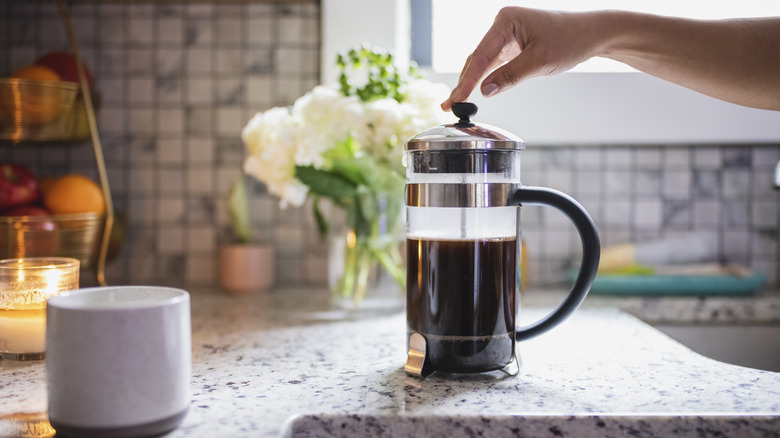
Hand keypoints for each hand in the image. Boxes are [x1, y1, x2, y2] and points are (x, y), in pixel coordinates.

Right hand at [442, 7, 603, 110]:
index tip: (456, 99)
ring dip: (470, 82)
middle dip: (463, 83)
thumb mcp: (539, 61)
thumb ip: (510, 76)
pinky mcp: (512, 44)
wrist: (592, 33)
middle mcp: (502, 24)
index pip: (480, 55)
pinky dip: (484, 78)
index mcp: (506, 21)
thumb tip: (485, 91)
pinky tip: (472, 92)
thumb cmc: (570, 39)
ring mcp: (506, 34)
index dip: (467, 80)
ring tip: (454, 103)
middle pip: (476, 58)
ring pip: (483, 62)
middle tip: (448, 106)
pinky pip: (493, 63)